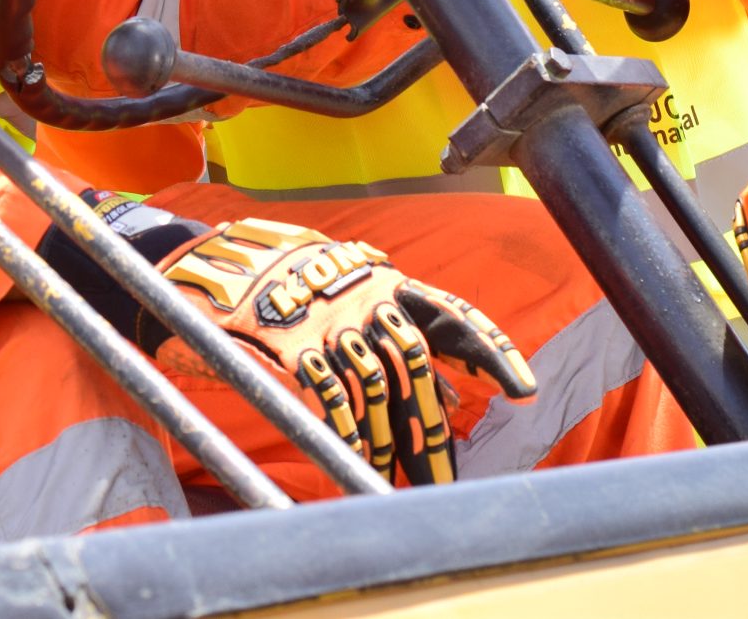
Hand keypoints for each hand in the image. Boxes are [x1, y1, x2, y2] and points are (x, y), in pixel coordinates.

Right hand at [153, 217, 535, 484]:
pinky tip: (354, 461)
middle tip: (444, 477)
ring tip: (393, 481)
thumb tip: (447, 386)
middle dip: (432, 430)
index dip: (492, 350)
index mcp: (390, 280)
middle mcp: (367, 297)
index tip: (523, 389)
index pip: (455, 314)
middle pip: (415, 368)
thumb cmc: (300, 283)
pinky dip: (346, 433)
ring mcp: (331, 319)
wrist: (224, 266)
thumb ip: (401, 330)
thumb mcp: (358, 291)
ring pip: (374, 390)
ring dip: (385, 443)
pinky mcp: (295, 342)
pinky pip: (331, 396)